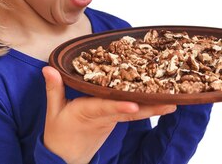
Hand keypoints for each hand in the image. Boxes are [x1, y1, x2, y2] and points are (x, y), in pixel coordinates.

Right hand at [42, 66, 175, 163]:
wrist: (64, 157)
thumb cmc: (59, 132)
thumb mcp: (53, 110)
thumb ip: (54, 87)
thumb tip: (48, 67)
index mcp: (88, 112)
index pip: (106, 108)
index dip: (119, 106)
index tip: (133, 105)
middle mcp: (104, 117)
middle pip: (129, 112)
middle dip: (150, 108)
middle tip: (171, 102)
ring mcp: (112, 120)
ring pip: (134, 114)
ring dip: (154, 108)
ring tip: (174, 102)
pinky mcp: (115, 121)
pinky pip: (132, 114)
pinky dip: (146, 107)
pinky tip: (161, 101)